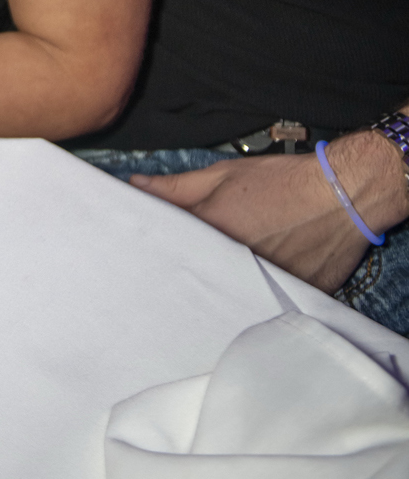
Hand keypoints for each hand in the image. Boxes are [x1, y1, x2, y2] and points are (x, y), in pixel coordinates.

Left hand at [132, 133, 408, 293]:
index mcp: (213, 234)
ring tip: (200, 292)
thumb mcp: (223, 175)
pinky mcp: (288, 299)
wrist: (344, 194)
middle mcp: (236, 266)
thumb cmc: (282, 182)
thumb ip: (175, 187)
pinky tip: (240, 295)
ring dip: (214, 292)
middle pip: (196, 280)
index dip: (154, 257)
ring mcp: (264, 286)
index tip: (136, 263)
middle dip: (181, 280)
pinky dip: (248, 298)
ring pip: (226, 296)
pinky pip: (258, 303)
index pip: (170, 252)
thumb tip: (135, 188)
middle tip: (159, 284)